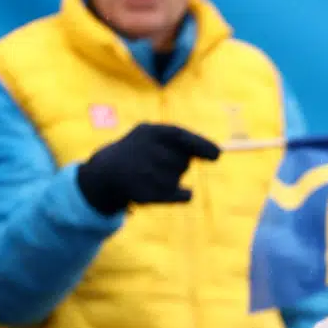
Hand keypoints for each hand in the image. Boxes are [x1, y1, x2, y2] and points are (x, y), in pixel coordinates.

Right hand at [76, 123, 221, 215]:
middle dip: (179, 163)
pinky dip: (183, 194)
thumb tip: (217, 153)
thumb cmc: (144, 150)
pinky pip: (181, 196)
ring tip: (153, 174)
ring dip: (173, 178)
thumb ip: (187, 142)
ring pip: (177, 178)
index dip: (200, 144)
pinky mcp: (144, 195)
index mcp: (148, 132)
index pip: (179, 136)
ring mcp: (140, 174)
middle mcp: (141, 151)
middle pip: (182, 162)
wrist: (109, 170)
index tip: (217, 154)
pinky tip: (174, 190)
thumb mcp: (159, 137)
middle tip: (160, 162)